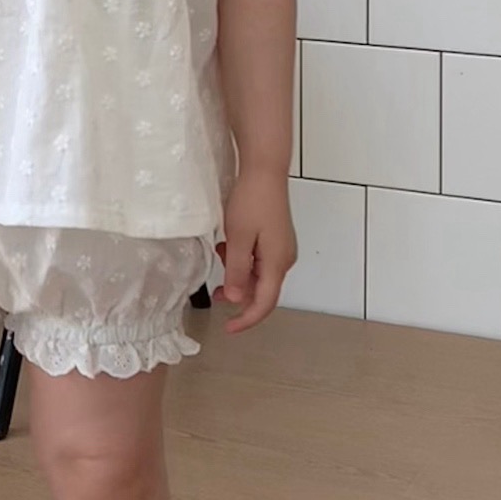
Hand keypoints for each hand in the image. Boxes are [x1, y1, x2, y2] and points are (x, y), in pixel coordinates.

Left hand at [215, 166, 297, 333]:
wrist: (265, 171)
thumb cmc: (251, 201)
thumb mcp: (238, 238)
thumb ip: (237, 271)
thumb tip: (236, 299)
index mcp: (277, 262)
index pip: (264, 302)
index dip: (246, 319)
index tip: (228, 328)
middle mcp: (285, 259)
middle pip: (263, 290)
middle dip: (239, 295)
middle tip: (215, 294)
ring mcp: (283, 248)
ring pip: (260, 275)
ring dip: (239, 274)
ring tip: (221, 255)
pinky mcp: (277, 239)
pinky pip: (260, 260)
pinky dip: (244, 260)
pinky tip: (230, 245)